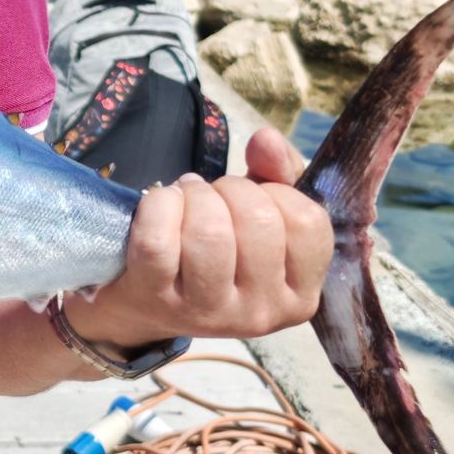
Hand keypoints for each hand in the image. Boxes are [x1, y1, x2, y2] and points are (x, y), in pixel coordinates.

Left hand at [65, 127, 331, 349]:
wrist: (145, 301)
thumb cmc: (214, 252)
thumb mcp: (258, 216)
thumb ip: (277, 173)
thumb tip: (266, 139)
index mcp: (300, 294)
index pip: (307, 222)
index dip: (275, 192)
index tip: (251, 196)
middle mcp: (262, 313)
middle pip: (258, 222)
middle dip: (229, 189)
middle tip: (210, 195)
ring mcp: (208, 314)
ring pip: (210, 232)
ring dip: (194, 196)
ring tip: (185, 198)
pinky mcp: (156, 302)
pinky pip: (158, 241)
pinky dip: (157, 207)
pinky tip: (158, 206)